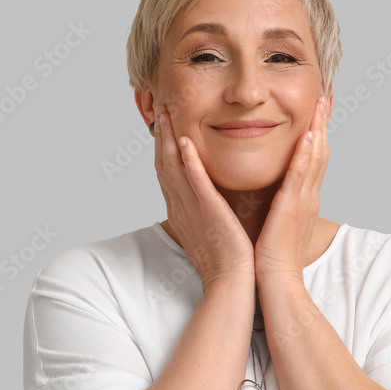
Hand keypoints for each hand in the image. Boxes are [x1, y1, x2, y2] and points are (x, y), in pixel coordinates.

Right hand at [153, 103, 255, 289]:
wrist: (231, 282)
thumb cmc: (226, 258)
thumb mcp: (210, 225)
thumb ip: (206, 206)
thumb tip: (208, 194)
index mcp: (181, 208)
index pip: (167, 170)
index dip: (162, 145)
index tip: (163, 122)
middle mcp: (180, 206)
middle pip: (164, 163)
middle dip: (161, 134)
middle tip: (159, 108)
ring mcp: (192, 209)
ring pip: (174, 167)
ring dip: (169, 139)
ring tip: (167, 114)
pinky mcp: (208, 212)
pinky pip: (195, 183)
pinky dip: (189, 162)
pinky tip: (185, 142)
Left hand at [253, 95, 330, 279]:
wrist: (277, 283)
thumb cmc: (274, 257)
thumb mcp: (280, 222)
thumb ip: (281, 203)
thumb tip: (275, 192)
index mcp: (304, 199)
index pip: (315, 159)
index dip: (318, 133)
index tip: (319, 110)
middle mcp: (309, 197)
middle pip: (320, 152)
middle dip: (323, 123)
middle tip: (325, 97)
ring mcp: (303, 202)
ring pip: (315, 159)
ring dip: (318, 130)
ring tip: (320, 106)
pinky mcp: (291, 210)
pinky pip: (299, 178)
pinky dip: (305, 156)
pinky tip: (307, 137)